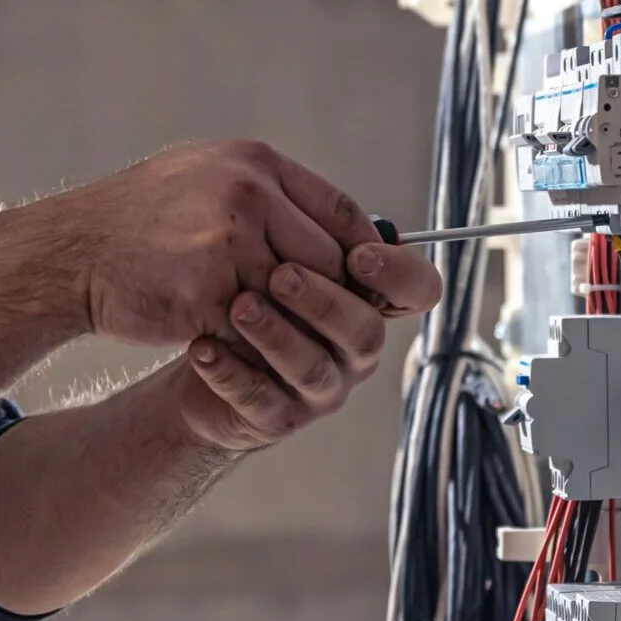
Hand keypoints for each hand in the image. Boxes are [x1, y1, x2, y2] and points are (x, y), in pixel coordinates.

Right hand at [31, 139, 402, 347]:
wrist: (73, 250)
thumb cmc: (142, 218)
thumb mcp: (209, 178)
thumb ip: (271, 196)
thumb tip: (337, 228)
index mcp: (256, 164)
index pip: (340, 209)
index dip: (362, 250)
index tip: (368, 278)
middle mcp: (248, 194)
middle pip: (327, 260)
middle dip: (328, 295)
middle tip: (322, 319)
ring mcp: (227, 242)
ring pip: (294, 299)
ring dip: (288, 322)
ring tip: (279, 333)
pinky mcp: (205, 290)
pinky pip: (253, 329)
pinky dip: (253, 343)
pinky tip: (242, 346)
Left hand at [176, 241, 440, 451]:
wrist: (204, 355)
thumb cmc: (254, 294)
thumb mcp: (283, 252)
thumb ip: (312, 231)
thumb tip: (327, 202)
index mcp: (367, 303)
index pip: (417, 290)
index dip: (399, 274)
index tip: (360, 255)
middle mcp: (354, 350)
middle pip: (362, 331)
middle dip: (324, 302)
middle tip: (281, 275)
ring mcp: (320, 389)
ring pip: (312, 368)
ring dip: (277, 336)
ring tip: (239, 307)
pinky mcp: (277, 418)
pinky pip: (259, 399)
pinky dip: (230, 372)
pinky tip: (203, 346)